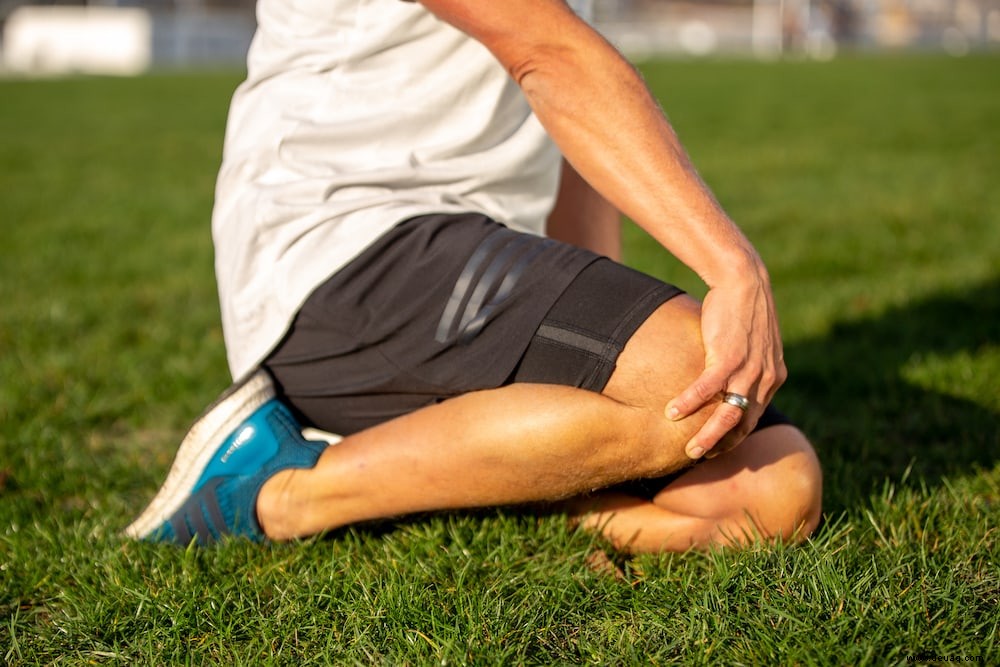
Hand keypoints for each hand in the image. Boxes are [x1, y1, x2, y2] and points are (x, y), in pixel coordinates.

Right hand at [665, 266, 786, 458]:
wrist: (743, 280)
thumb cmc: (741, 309)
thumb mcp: (755, 342)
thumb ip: (748, 365)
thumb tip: (728, 380)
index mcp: (772, 377)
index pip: (754, 418)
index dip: (735, 437)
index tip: (716, 447)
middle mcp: (765, 377)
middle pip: (743, 423)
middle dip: (722, 444)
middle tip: (699, 456)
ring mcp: (748, 368)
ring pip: (728, 414)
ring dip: (707, 435)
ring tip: (689, 449)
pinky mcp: (728, 355)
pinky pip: (706, 388)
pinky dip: (689, 402)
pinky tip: (671, 412)